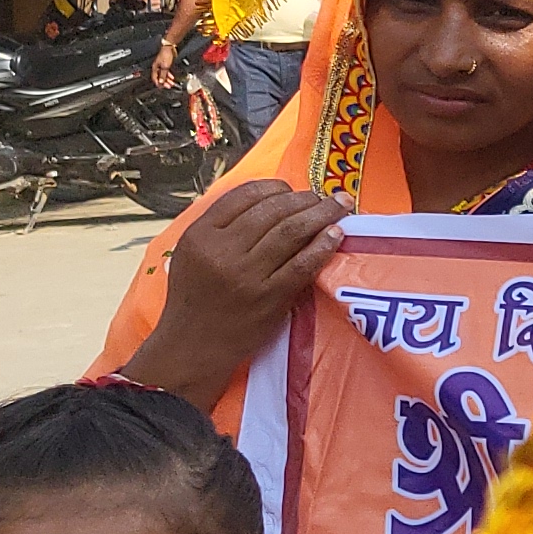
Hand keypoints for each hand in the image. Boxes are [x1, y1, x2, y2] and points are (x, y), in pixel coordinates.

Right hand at [149, 43, 180, 87]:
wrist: (169, 48)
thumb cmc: (166, 55)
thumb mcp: (165, 67)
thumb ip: (163, 74)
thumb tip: (161, 82)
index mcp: (155, 68)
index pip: (154, 78)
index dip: (158, 83)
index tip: (162, 87)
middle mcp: (157, 68)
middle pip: (159, 77)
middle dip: (164, 82)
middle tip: (168, 86)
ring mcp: (161, 66)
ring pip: (163, 75)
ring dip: (167, 80)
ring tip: (172, 83)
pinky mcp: (165, 65)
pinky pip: (166, 72)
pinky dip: (169, 75)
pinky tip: (172, 78)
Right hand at [152, 181, 349, 364]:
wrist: (193, 345)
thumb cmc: (196, 298)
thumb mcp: (193, 253)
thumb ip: (220, 226)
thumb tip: (266, 199)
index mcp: (201, 234)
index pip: (243, 196)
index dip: (275, 188)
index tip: (293, 189)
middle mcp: (223, 250)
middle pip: (273, 210)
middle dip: (306, 198)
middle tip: (327, 196)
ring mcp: (247, 274)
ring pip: (291, 231)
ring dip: (321, 214)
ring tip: (339, 206)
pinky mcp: (270, 297)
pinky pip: (303, 263)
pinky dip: (323, 245)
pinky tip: (336, 234)